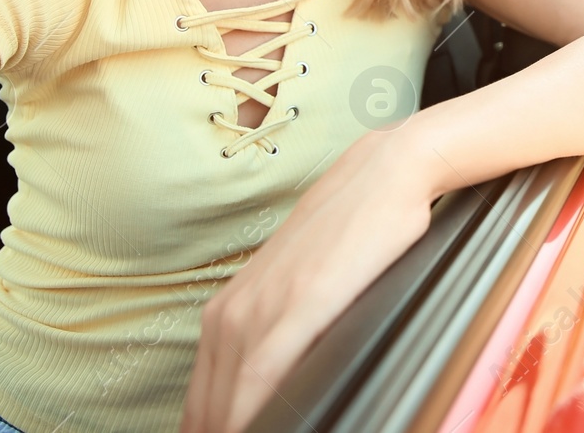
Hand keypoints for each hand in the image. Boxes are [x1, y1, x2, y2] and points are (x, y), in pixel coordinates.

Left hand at [180, 128, 437, 432]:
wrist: (382, 176)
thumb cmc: (351, 234)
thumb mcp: (297, 293)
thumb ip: (277, 339)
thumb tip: (275, 391)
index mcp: (224, 315)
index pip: (201, 407)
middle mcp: (229, 315)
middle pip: (206, 415)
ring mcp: (257, 311)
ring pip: (225, 408)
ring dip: (239, 432)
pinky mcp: (294, 307)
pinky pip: (259, 383)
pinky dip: (258, 418)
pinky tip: (279, 427)